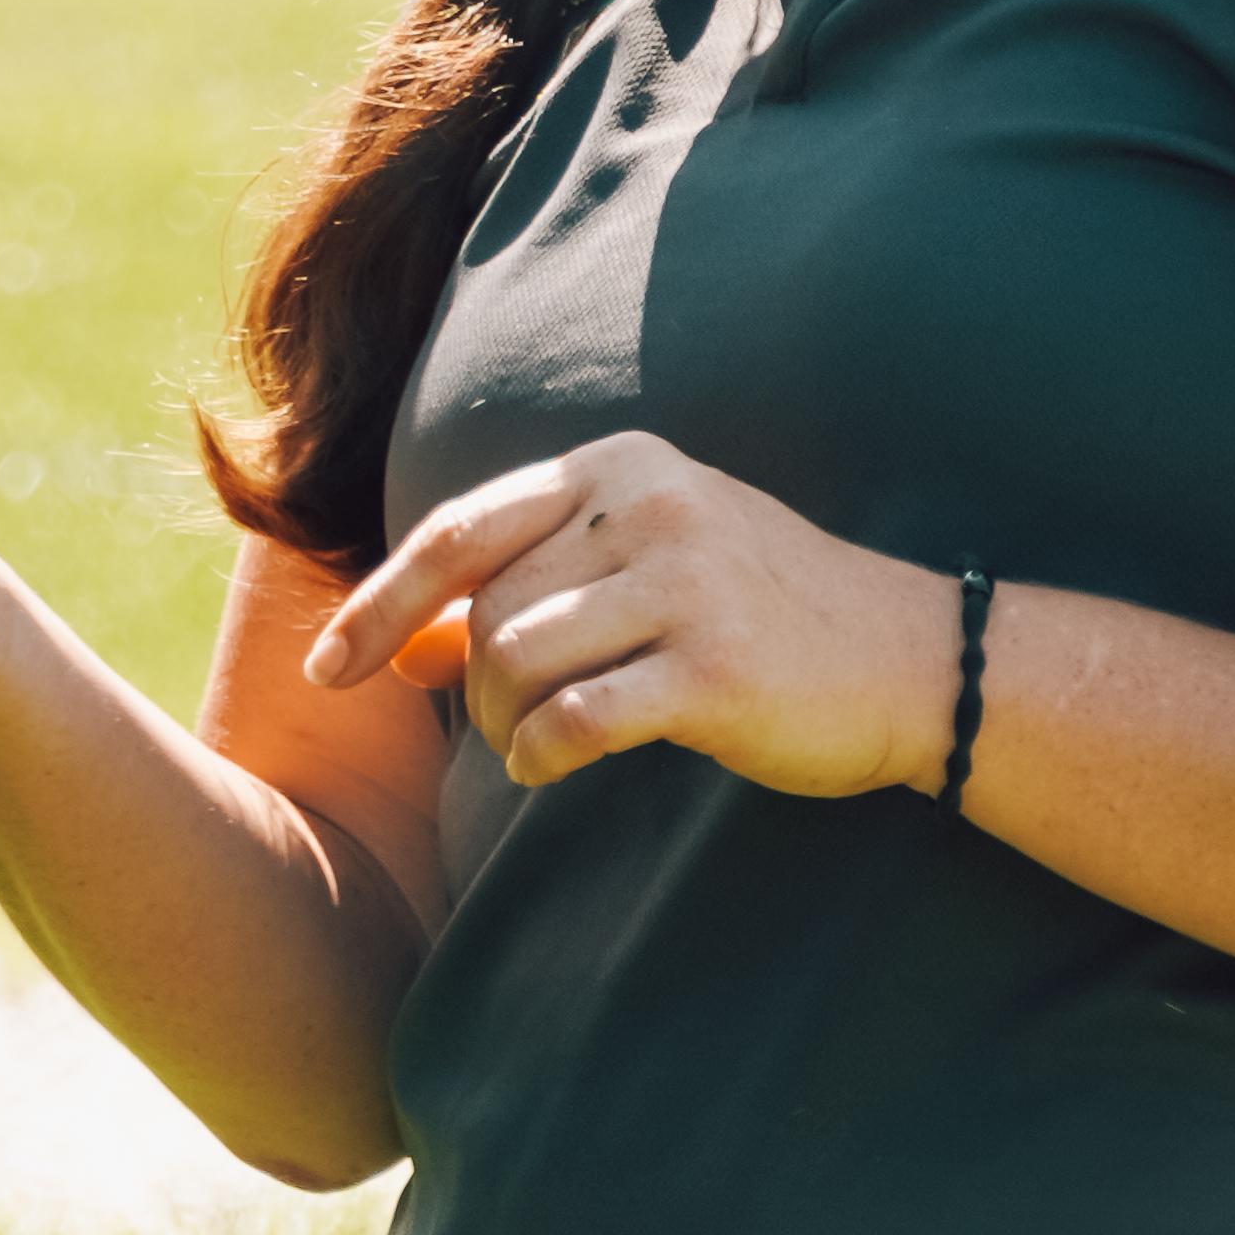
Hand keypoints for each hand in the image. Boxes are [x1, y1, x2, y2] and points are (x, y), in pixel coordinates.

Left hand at [303, 431, 951, 797]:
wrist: (910, 658)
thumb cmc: (758, 612)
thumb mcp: (644, 561)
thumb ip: (531, 580)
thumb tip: (402, 640)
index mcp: (619, 465)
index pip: (458, 532)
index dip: (379, 606)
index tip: (324, 671)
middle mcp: (649, 507)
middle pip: (485, 609)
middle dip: (463, 684)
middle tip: (492, 726)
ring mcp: (686, 584)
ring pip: (516, 660)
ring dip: (499, 722)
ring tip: (528, 744)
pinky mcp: (716, 668)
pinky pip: (575, 720)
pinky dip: (539, 755)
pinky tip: (548, 769)